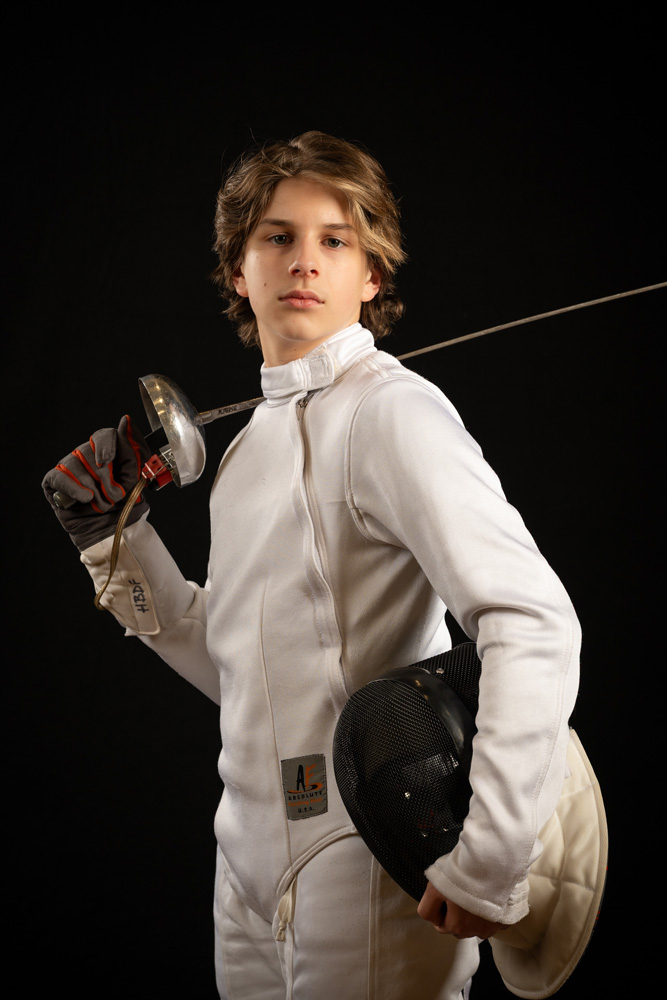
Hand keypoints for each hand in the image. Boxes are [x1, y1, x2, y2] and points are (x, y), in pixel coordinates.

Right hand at [43, 414, 150, 549]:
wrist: (113, 528)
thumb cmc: (125, 501)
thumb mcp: (137, 475)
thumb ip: (134, 447)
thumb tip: (125, 420)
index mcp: (106, 449)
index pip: (103, 435)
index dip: (105, 445)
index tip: (108, 460)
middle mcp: (85, 454)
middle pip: (88, 451)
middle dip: (104, 477)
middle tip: (113, 495)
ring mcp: (68, 466)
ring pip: (75, 466)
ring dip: (93, 489)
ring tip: (101, 502)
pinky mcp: (54, 481)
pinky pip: (60, 477)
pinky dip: (74, 488)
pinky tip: (86, 498)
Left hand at [417, 881, 503, 939]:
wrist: (492, 862)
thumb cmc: (463, 874)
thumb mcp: (434, 888)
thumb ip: (427, 909)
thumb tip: (432, 918)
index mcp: (458, 927)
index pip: (442, 925)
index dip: (440, 908)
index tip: (444, 893)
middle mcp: (477, 932)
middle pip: (460, 927)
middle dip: (456, 914)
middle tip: (458, 891)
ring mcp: (494, 926)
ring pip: (477, 925)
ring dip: (473, 914)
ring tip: (474, 892)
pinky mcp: (507, 919)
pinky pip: (493, 920)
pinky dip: (489, 911)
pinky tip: (488, 895)